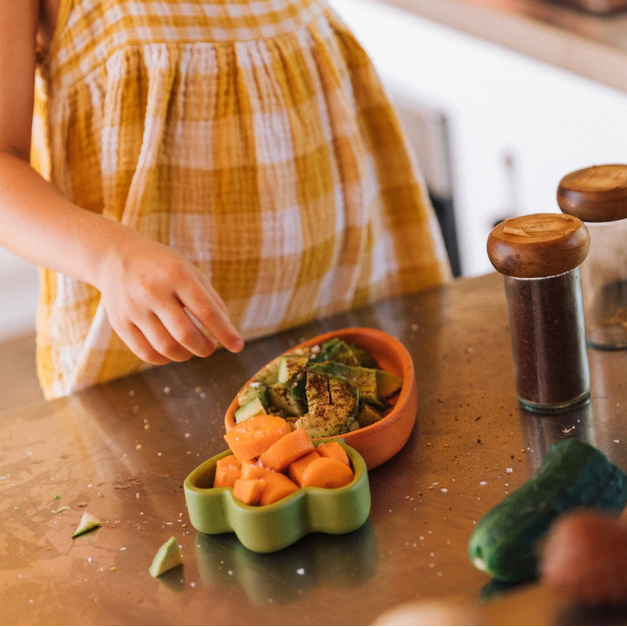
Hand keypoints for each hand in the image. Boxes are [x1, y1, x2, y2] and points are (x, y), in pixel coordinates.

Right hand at [95, 232, 243, 364]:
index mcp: (175, 274)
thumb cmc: (162, 266)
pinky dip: (165, 358)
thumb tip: (227, 331)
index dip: (225, 332)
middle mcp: (152, 291)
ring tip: (192, 347)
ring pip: (167, 348)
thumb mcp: (190, 271)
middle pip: (186, 334)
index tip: (238, 346)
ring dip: (187, 355)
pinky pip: (147, 353)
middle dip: (205, 348)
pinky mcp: (119, 323)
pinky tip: (172, 350)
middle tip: (211, 345)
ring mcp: (133, 308)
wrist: (115, 256)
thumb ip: (210, 299)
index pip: (206, 311)